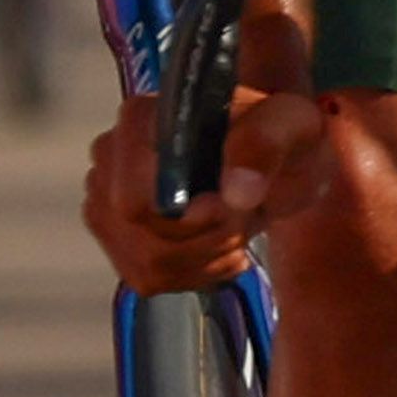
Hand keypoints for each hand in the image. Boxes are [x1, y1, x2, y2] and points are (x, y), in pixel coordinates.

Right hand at [80, 0, 320, 292]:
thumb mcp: (291, 125)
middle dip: (202, 237)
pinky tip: (219, 247)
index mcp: (141, 118)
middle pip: (136, 231)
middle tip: (240, 217)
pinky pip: (147, 278)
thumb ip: (264, 145)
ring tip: (235, 228)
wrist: (279, 161)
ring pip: (146, 261)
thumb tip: (234, 193)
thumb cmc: (280, 135)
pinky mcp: (117, 235)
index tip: (227, 208)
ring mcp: (106, 196)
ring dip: (205, 256)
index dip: (182, 217)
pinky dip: (195, 273)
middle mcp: (110, 154)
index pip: (132, 196)